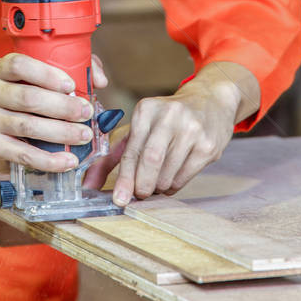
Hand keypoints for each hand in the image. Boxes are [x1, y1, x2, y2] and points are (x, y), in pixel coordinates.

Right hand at [0, 51, 108, 172]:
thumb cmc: (24, 96)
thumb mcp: (40, 77)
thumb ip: (73, 68)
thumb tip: (99, 80)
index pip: (18, 65)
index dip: (46, 74)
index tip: (72, 86)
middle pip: (26, 97)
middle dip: (62, 107)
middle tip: (87, 113)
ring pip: (26, 125)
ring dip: (60, 133)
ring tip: (84, 136)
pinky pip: (21, 154)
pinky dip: (47, 160)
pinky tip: (67, 161)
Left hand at [83, 62, 258, 205]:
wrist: (210, 102)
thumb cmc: (167, 119)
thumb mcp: (140, 128)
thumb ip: (113, 156)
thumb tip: (89, 184)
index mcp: (146, 109)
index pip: (131, 150)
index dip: (124, 178)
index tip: (119, 199)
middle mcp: (170, 116)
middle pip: (151, 160)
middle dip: (142, 185)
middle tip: (140, 194)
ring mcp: (192, 129)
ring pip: (168, 173)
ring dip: (158, 187)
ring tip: (156, 183)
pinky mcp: (208, 145)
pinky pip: (185, 177)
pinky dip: (173, 186)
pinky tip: (171, 179)